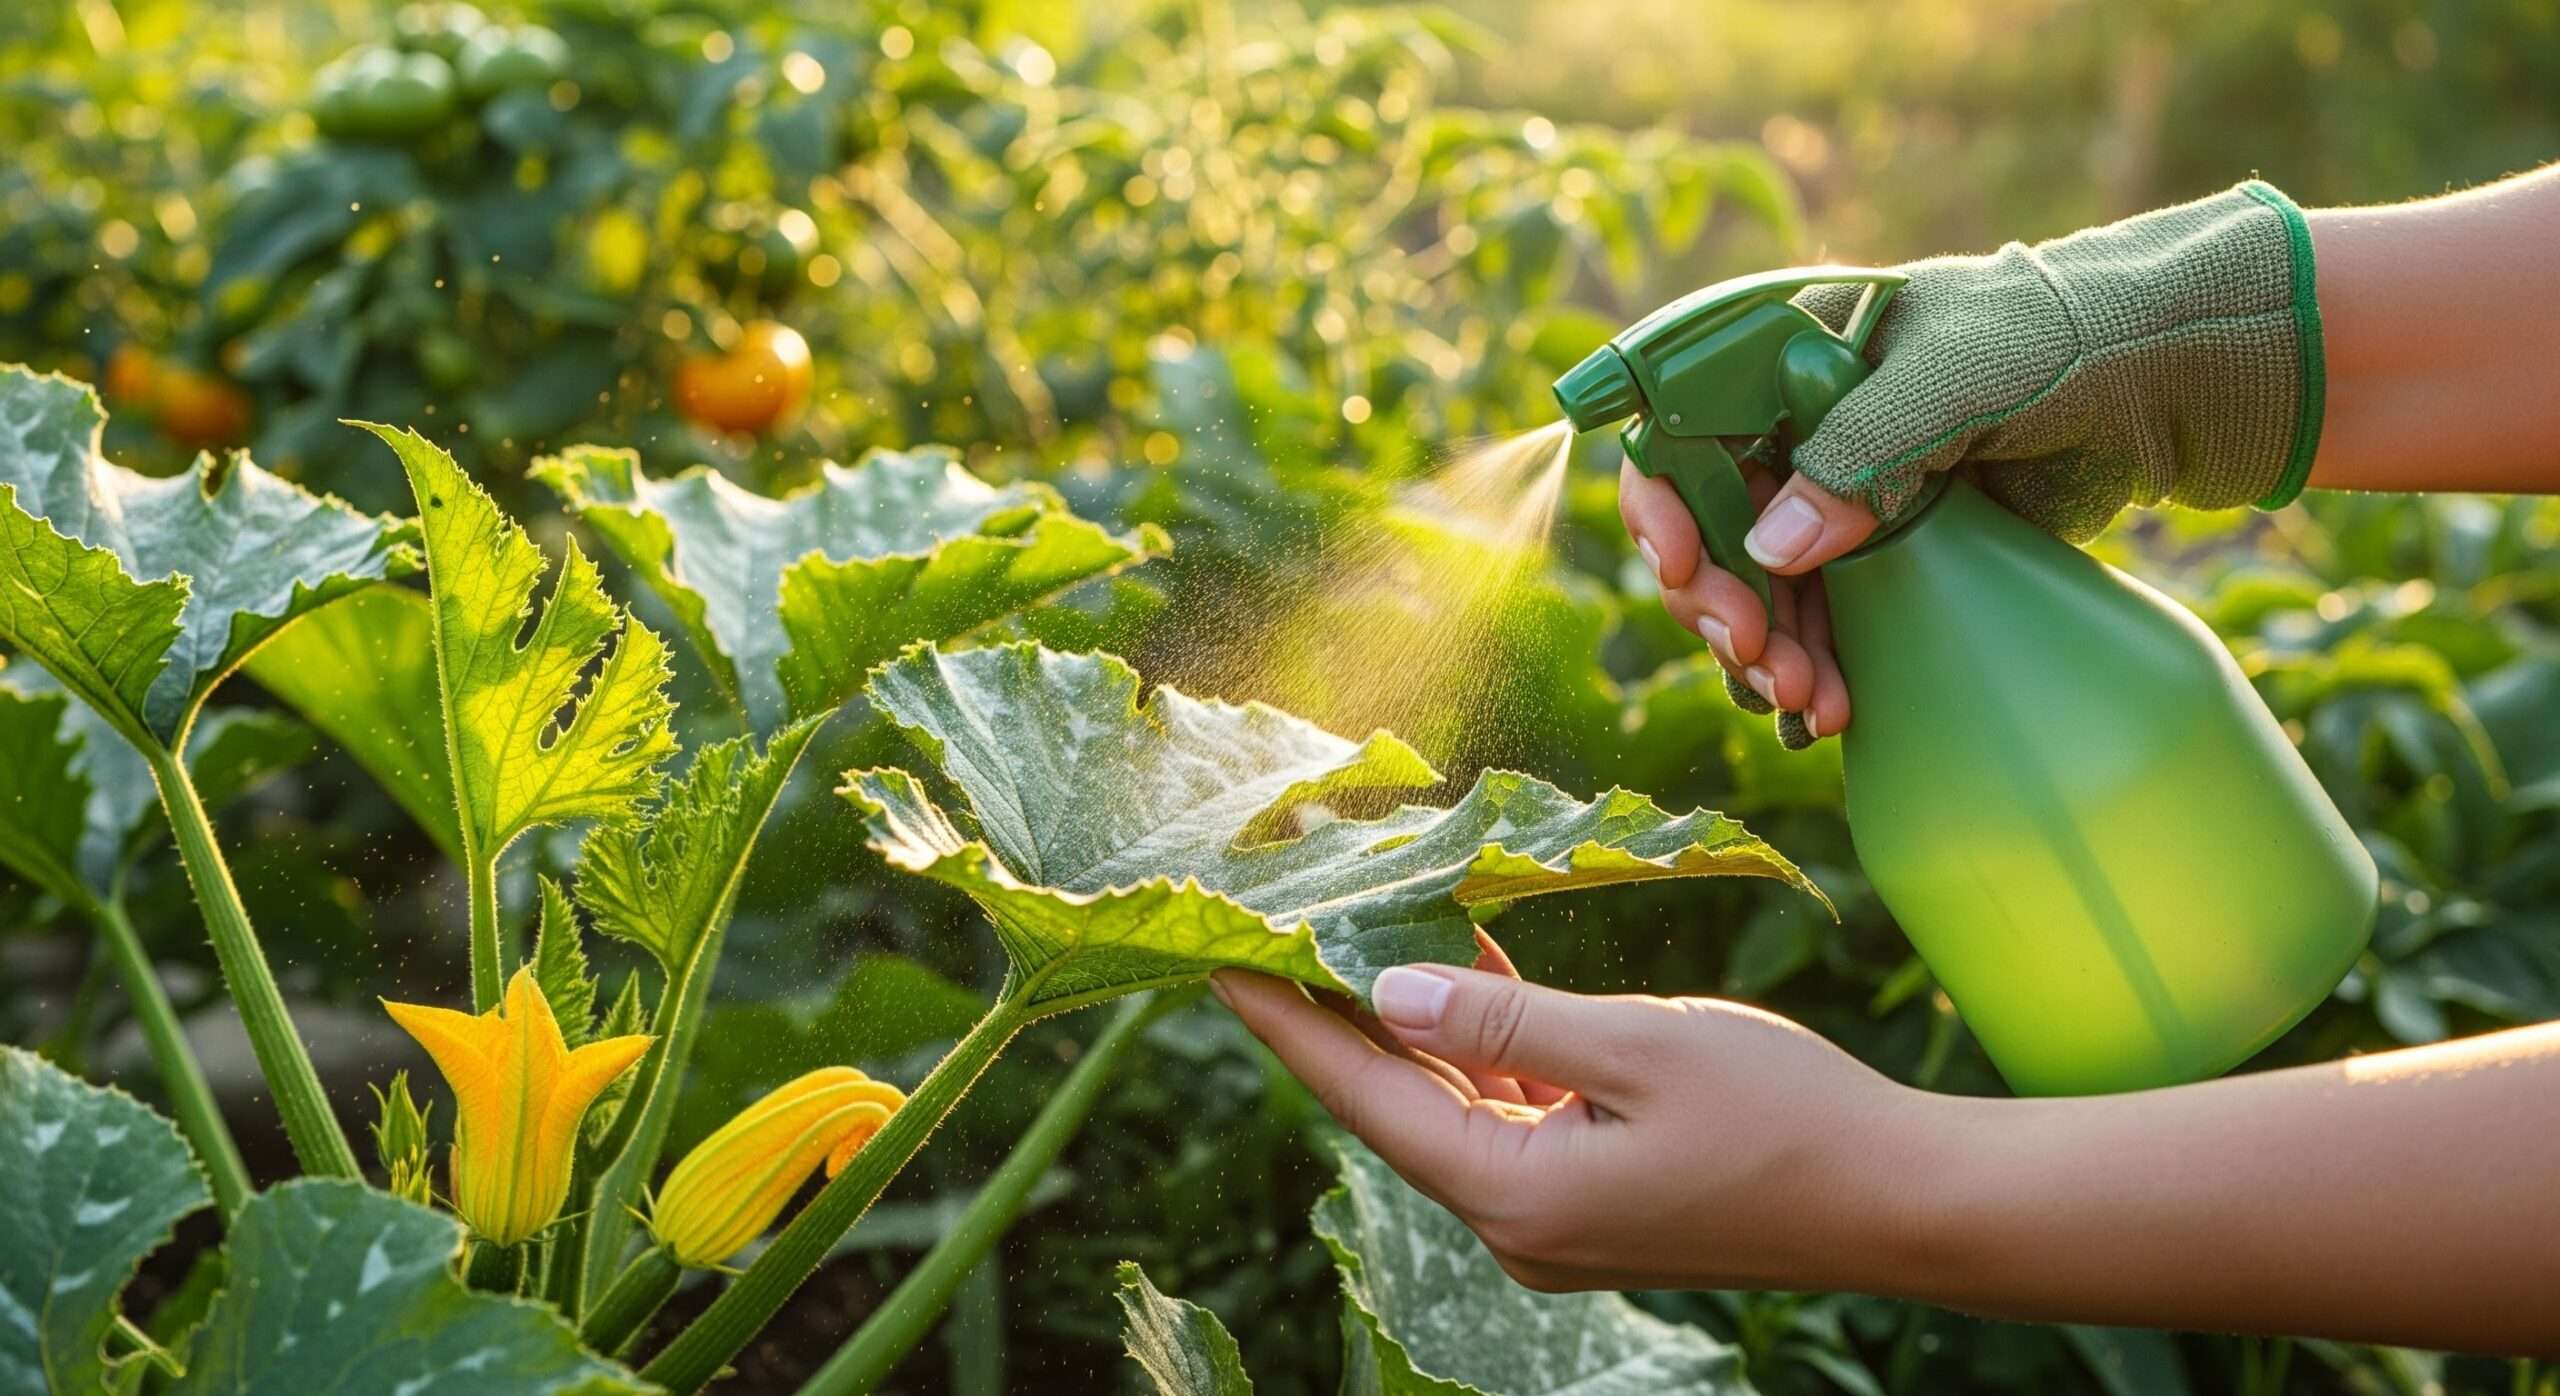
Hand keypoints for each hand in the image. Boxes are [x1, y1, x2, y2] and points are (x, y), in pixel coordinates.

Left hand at [1209, 940, 1935, 1294]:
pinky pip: (1510, 1115)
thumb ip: (1504, 1025)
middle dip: (1335, 1015)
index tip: (1216, 955)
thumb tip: (1387, 990)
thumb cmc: (1786, 1118)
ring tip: (1353, 930)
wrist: (1903, 1202)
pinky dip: (1484, 1048)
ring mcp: (1555, 1218)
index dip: (1285, 1022)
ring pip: (1451, 1106)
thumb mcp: (1638, 1047)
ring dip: (1410, 1024)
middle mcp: (1517, 1223)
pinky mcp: (1594, 1197)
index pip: (1362, 1096)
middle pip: (1393, 1104)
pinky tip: (1466, 973)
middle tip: (1273, 927)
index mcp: (1514, 1197)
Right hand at [1623, 182, 2329, 742]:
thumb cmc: (2065, 336)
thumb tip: (1767, 554)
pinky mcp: (1895, 545)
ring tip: (1809, 706)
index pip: (1680, 428)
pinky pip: (1829, 616)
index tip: (1682, 570)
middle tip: (1759, 662)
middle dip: (1725, 604)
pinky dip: (1820, 665)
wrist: (2181, 373)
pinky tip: (1829, 712)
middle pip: (1715, 526)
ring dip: (1772, 651)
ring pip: (1768, 587)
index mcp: (1787, 351)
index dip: (1663, 503)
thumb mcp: (1958, 378)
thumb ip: (1859, 454)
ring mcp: (1846, 488)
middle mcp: (1799, 422)